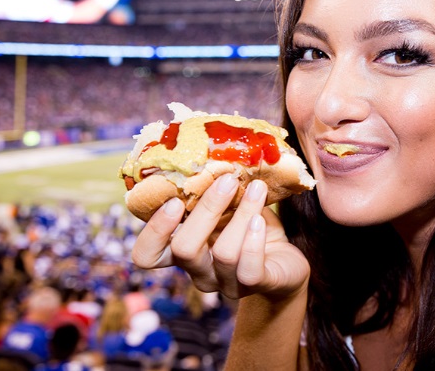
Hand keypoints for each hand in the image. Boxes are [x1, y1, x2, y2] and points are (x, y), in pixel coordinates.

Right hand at [131, 175, 309, 299]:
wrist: (287, 262)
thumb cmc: (252, 229)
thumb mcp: (230, 207)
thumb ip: (216, 190)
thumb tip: (214, 148)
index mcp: (183, 251)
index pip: (147, 255)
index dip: (154, 231)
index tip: (174, 200)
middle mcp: (199, 271)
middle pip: (184, 249)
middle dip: (206, 210)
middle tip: (227, 179)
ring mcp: (225, 283)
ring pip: (224, 253)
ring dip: (241, 215)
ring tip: (258, 188)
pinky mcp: (256, 286)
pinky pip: (249, 270)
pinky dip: (254, 241)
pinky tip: (260, 220)